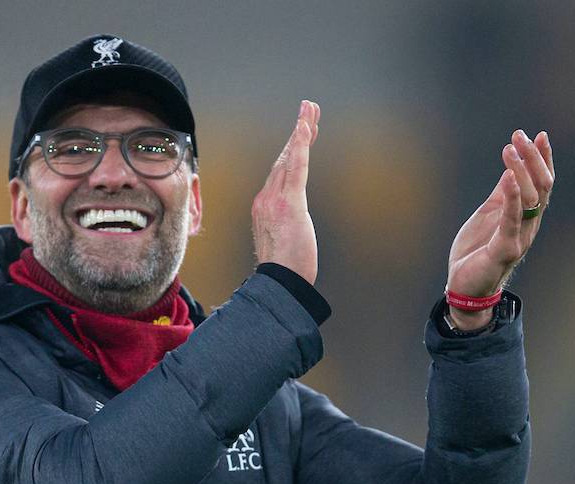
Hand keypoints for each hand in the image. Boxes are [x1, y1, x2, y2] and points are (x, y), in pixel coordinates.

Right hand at [253, 100, 320, 284]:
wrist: (279, 283)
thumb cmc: (284, 271)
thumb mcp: (282, 243)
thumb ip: (284, 228)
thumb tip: (290, 226)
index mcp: (264, 207)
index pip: (280, 171)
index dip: (291, 149)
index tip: (301, 132)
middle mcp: (265, 199)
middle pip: (284, 158)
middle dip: (298, 133)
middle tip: (308, 109)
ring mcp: (275, 200)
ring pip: (290, 157)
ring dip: (301, 130)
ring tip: (310, 109)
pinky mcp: (289, 203)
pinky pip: (296, 167)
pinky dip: (300, 144)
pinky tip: (305, 126)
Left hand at [446, 130, 554, 326]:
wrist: (464, 288)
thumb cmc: (476, 252)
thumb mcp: (489, 215)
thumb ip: (502, 195)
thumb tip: (512, 169)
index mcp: (526, 217)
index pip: (543, 183)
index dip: (543, 158)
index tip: (540, 134)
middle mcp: (529, 226)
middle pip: (542, 186)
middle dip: (533, 157)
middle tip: (520, 135)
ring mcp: (520, 238)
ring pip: (532, 198)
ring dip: (521, 170)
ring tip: (510, 148)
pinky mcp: (505, 249)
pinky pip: (513, 220)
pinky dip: (514, 197)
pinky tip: (511, 178)